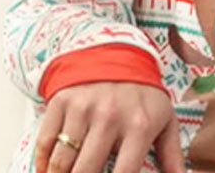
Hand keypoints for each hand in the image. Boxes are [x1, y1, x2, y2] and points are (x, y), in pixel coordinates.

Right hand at [34, 82, 184, 172]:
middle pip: (86, 172)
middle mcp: (109, 118)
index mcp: (138, 126)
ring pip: (62, 163)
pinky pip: (45, 144)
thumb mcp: (164, 122)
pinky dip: (43, 165)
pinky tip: (49, 171)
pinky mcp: (60, 103)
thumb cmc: (143, 96)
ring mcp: (82, 110)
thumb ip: (171, 158)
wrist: (117, 54)